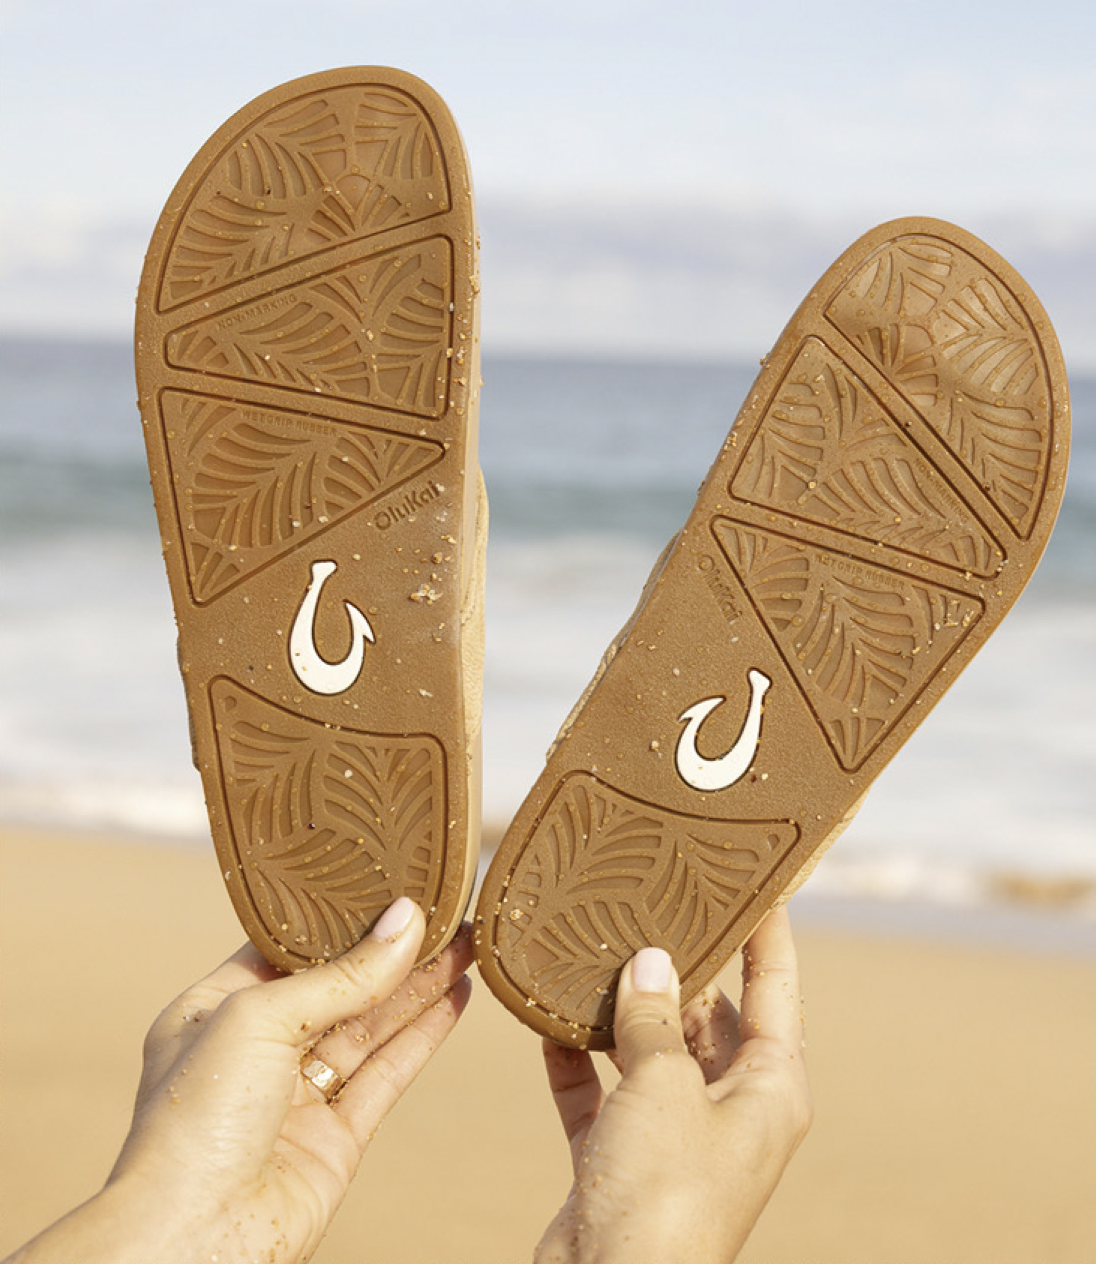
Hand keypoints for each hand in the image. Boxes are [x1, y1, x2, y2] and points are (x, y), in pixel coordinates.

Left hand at [7, 899, 471, 1263]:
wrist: (193, 1241)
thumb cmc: (195, 1122)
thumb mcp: (260, 1017)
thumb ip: (343, 974)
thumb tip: (407, 922)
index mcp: (213, 1010)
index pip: (283, 946)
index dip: (334, 913)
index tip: (383, 878)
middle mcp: (256, 1050)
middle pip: (336, 983)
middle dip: (389, 947)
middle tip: (444, 907)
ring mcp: (297, 1096)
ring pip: (370, 1025)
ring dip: (418, 984)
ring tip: (466, 940)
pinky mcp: (336, 1139)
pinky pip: (387, 1074)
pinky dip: (423, 1036)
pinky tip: (456, 997)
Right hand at [535, 907, 810, 1263]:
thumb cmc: (663, 1197)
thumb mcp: (664, 1086)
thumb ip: (653, 1019)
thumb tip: (650, 963)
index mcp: (769, 1090)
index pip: (775, 989)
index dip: (768, 931)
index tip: (757, 878)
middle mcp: (728, 1110)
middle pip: (709, 1016)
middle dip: (680, 964)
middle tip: (652, 902)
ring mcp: (673, 1136)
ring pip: (650, 1050)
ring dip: (621, 1009)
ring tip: (594, 947)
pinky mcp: (620, 1159)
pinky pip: (600, 1091)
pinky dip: (576, 1058)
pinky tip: (547, 1017)